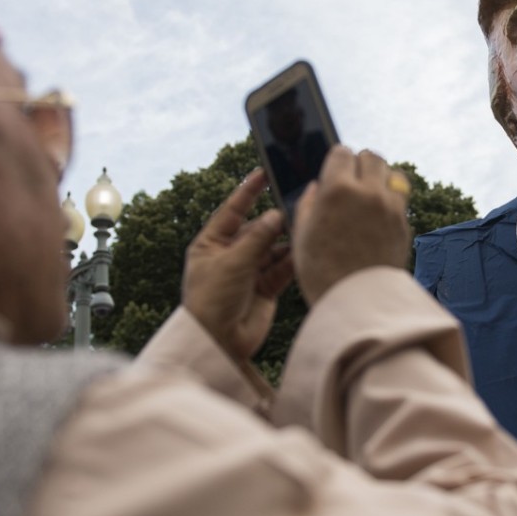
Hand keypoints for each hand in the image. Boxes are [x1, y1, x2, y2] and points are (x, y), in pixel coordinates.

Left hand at [183, 169, 292, 361]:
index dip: (247, 192)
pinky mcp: (267, 287)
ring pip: (274, 248)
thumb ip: (257, 238)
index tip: (263, 173)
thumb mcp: (232, 262)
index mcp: (212, 243)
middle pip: (258, 229)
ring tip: (305, 229)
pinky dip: (293, 260)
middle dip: (274, 220)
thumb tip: (276, 215)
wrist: (219, 342)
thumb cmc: (212, 300)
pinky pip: (283, 268)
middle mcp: (231, 254)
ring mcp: (250, 271)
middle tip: (296, 205)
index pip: (231, 210)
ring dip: (287, 241)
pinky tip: (305, 250)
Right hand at [293, 147, 410, 304]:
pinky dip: (390, 198)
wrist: (357, 303)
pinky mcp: (404, 223)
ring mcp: (391, 207)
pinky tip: (378, 214)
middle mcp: (368, 193)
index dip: (336, 161)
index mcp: (337, 191)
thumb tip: (317, 187)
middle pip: (371, 157)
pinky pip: (400, 197)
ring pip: (392, 173)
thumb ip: (308, 204)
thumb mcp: (301, 236)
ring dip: (380, 178)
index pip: (342, 152)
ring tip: (369, 195)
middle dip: (360, 164)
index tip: (333, 171)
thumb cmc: (321, 272)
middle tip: (352, 181)